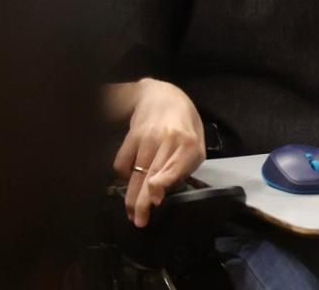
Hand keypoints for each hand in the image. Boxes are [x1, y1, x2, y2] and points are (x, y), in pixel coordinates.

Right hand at [112, 79, 205, 227]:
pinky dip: (124, 177)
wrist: (162, 96)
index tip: (155, 199)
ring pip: (135, 173)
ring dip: (131, 196)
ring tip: (131, 213)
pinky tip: (130, 183)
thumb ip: (184, 165)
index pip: (176, 164)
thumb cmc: (184, 124)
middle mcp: (166, 139)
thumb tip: (163, 190)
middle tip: (140, 221)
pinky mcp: (130, 137)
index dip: (163, 181)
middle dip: (143, 200)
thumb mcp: (196, 143)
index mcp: (188, 141)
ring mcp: (146, 137)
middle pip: (151, 174)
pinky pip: (122, 164)